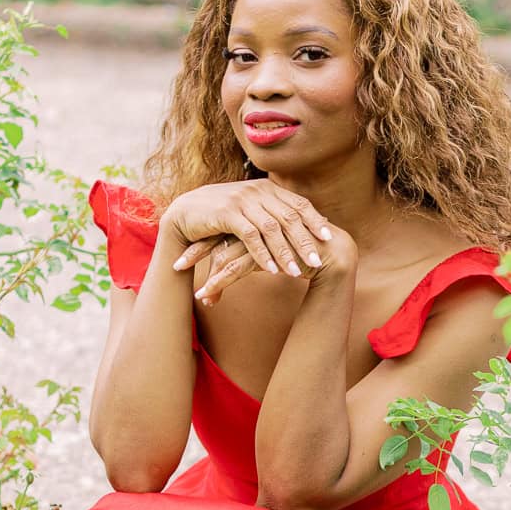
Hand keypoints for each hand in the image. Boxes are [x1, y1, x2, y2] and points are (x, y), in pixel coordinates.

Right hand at [165, 180, 333, 280]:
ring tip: (296, 273)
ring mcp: (243, 200)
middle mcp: (258, 190)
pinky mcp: (227, 213)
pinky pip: (250, 236)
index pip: (298, 203)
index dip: (314, 220)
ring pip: (272, 228)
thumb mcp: (250, 210)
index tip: (328, 237)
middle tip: (318, 262)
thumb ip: (271, 213)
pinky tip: (271, 271)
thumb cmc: (220, 215)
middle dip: (305, 241)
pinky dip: (262, 254)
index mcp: (267, 188)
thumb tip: (295, 227)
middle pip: (289, 217)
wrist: (186, 211)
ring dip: (285, 253)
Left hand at [192, 222, 356, 307]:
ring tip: (196, 293)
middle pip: (220, 236)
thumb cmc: (304, 252)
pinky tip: (209, 296)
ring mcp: (265, 236)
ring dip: (209, 275)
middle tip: (175, 265)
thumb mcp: (274, 247)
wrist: (335, 256)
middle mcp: (258, 220)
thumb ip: (254, 246)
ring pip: (227, 255)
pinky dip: (222, 282)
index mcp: (257, 214)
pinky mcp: (272, 252)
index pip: (223, 225)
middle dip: (197, 253)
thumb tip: (229, 257)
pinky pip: (240, 268)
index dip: (203, 238)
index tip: (183, 251)